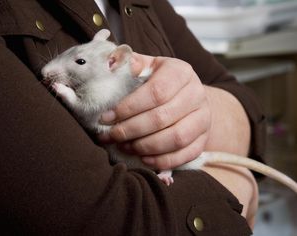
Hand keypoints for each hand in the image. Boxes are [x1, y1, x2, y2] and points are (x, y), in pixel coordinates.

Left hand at [99, 53, 211, 169]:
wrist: (188, 98)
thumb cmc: (161, 82)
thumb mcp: (148, 67)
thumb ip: (131, 65)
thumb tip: (111, 64)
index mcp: (181, 72)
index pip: (155, 92)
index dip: (128, 108)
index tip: (106, 118)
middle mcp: (197, 94)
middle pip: (162, 118)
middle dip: (130, 130)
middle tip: (111, 136)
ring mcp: (204, 118)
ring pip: (175, 138)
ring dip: (145, 146)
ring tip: (124, 146)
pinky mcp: (204, 138)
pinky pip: (186, 154)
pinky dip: (163, 160)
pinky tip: (143, 159)